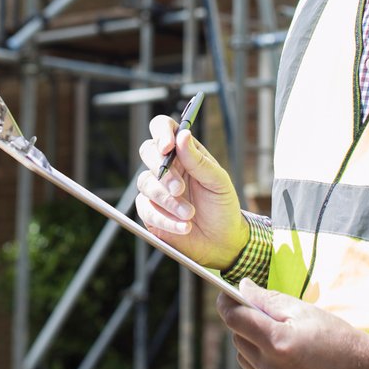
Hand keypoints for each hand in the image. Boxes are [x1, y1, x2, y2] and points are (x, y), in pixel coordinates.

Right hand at [135, 114, 247, 269]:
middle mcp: (167, 167)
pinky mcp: (150, 212)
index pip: (163, 128)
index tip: (167, 147)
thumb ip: (198, 159)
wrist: (222, 240)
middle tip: (179, 189)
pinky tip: (184, 226)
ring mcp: (156, 189)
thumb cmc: (222, 206)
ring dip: (168, 201)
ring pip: (146, 183)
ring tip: (189, 214)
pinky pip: (146, 210)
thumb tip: (182, 135)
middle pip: (147, 151)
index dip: (161, 133)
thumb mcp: (218, 181)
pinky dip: (166, 220)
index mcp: (184, 152)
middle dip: (163, 171)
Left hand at [217, 279, 368, 368]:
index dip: (226, 303)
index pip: (235, 319)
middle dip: (244, 322)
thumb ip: (267, 298)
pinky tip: (285, 356)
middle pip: (237, 338)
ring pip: (244, 358)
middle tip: (261, 312)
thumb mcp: (302, 310)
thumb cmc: (337, 337)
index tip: (224, 294)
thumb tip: (241, 287)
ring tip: (278, 336)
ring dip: (252, 344)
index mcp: (277, 343)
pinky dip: (263, 362)